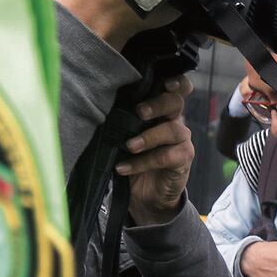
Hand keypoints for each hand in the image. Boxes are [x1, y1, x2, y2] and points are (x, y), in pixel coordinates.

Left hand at [118, 75, 194, 223]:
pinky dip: (143, 162)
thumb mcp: (123, 135)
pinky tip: (123, 168)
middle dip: (158, 104)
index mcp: (160, 109)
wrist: (144, 195)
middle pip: (175, 102)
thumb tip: (94, 106)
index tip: (165, 82)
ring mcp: (181, 140)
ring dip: (149, 137)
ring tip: (129, 146)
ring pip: (174, 130)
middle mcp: (174, 121)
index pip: (176, 88)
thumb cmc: (132, 157)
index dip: (176, 81)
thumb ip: (119, 120)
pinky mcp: (183, 160)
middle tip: (139, 112)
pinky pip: (166, 157)